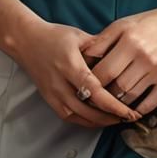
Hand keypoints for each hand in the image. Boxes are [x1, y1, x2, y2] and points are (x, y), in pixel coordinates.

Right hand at [9, 17, 141, 128]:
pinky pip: (70, 117)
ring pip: (79, 117)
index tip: (130, 111)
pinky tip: (99, 120)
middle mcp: (61, 84)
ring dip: (100, 122)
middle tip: (130, 118)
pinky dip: (86, 121)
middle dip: (111, 118)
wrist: (26, 41)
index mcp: (70, 66)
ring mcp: (53, 94)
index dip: (113, 105)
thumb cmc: (54, 36)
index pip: (95, 92)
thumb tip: (121, 55)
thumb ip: (100, 46)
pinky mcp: (50, 100)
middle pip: (88, 110)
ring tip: (118, 120)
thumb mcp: (79, 36)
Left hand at [83, 7, 156, 115]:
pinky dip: (137, 110)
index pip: (104, 71)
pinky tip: (129, 108)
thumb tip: (83, 58)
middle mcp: (145, 57)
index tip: (84, 87)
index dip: (91, 82)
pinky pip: (150, 104)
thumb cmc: (148, 24)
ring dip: (117, 104)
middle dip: (102, 95)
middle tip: (93, 99)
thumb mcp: (123, 25)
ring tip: (108, 103)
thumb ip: (102, 41)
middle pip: (116, 87)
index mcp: (130, 41)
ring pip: (130, 97)